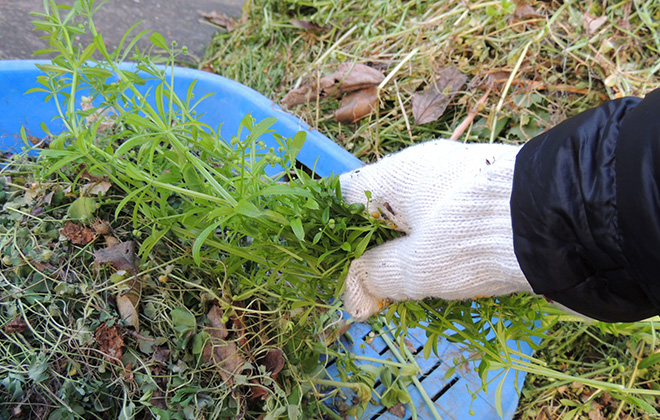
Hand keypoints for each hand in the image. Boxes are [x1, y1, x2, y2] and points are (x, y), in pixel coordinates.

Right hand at [339, 140, 532, 320]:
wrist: (561, 220)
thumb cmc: (473, 238)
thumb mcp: (416, 268)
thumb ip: (376, 279)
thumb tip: (353, 303)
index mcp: (396, 175)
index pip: (345, 193)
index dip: (330, 225)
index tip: (329, 256)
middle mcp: (424, 166)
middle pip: (379, 203)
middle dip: (369, 241)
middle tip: (368, 279)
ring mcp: (457, 173)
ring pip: (413, 210)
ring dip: (403, 242)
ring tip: (404, 278)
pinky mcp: (485, 189)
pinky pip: (443, 213)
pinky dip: (434, 238)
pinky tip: (441, 263)